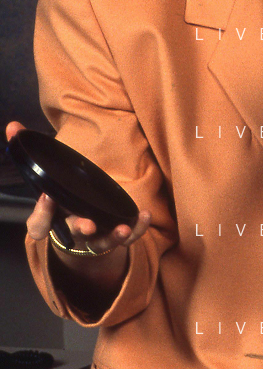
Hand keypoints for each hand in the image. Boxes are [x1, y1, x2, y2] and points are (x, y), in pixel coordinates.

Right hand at [5, 121, 150, 256]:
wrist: (78, 228)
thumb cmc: (61, 200)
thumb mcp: (47, 179)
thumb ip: (31, 154)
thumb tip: (13, 126)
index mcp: (50, 221)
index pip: (39, 225)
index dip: (42, 213)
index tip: (47, 196)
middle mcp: (71, 230)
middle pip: (74, 233)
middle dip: (81, 228)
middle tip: (87, 224)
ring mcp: (94, 237)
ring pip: (102, 242)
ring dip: (113, 236)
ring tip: (123, 229)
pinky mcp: (114, 236)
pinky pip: (128, 238)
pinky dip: (137, 229)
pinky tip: (143, 214)